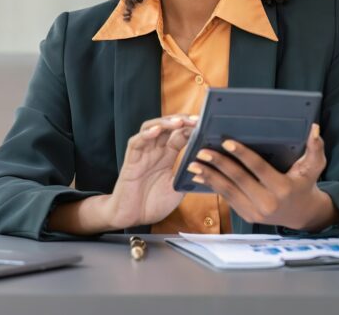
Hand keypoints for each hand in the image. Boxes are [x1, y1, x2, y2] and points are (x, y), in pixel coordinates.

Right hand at [104, 114, 196, 228]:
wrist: (131, 218)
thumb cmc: (152, 204)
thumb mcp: (177, 189)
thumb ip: (188, 174)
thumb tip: (207, 165)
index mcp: (167, 156)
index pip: (179, 135)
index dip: (191, 128)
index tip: (206, 125)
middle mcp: (155, 151)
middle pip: (167, 127)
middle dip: (182, 120)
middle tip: (197, 120)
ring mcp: (142, 154)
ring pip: (151, 129)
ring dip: (165, 123)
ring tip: (179, 122)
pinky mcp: (131, 160)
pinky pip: (136, 142)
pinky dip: (146, 135)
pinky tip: (156, 131)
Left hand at [185, 124, 338, 231]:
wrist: (302, 215)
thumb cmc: (306, 185)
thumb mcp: (314, 167)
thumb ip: (315, 148)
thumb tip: (314, 127)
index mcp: (282, 188)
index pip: (258, 168)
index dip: (242, 155)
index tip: (226, 142)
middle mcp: (268, 203)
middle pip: (238, 179)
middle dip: (218, 164)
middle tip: (201, 151)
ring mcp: (255, 212)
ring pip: (228, 191)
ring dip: (208, 176)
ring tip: (193, 164)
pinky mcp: (246, 216)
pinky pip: (226, 199)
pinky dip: (212, 186)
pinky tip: (199, 176)